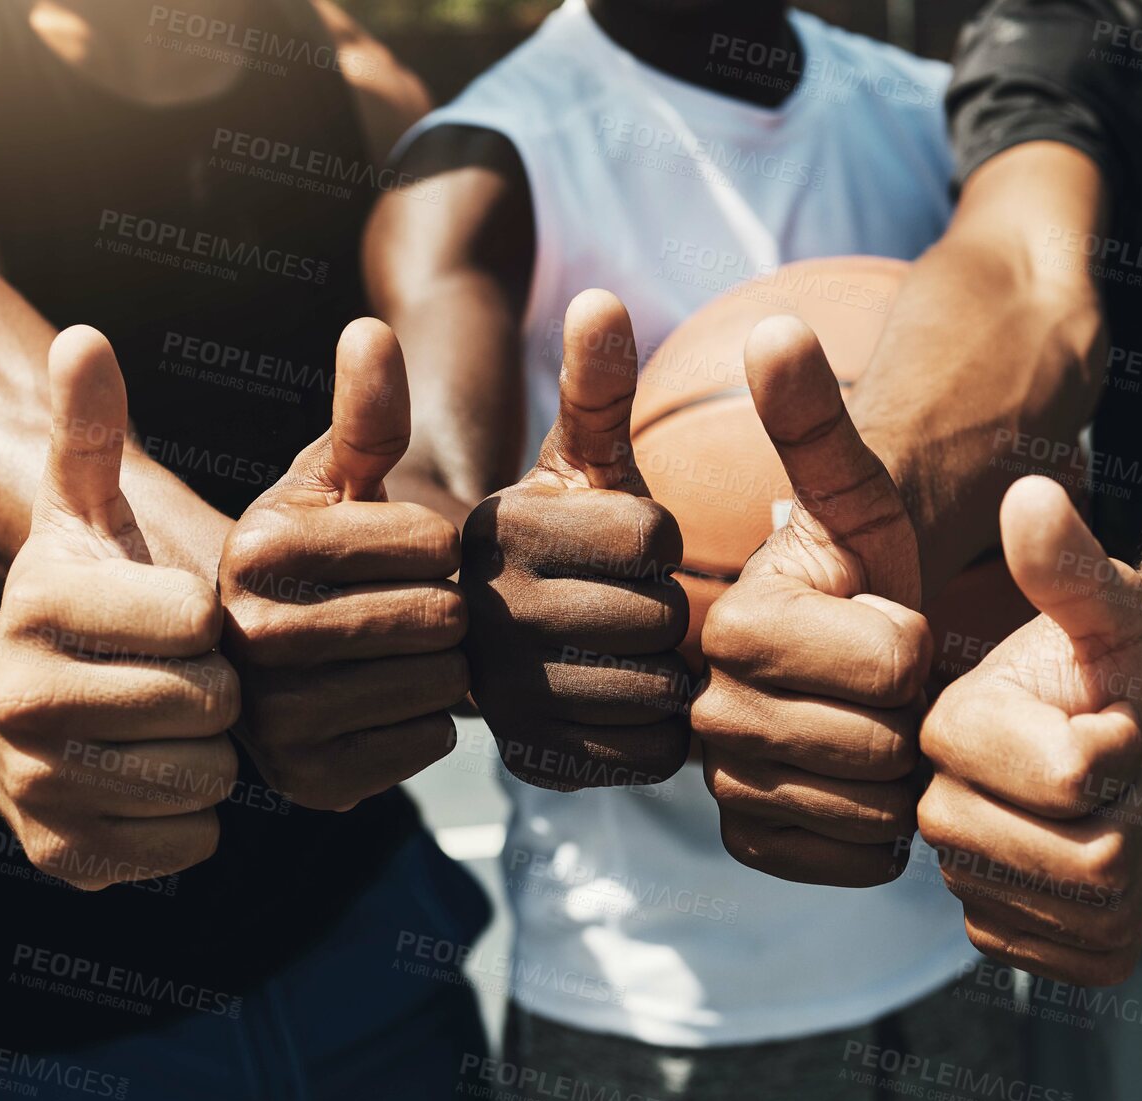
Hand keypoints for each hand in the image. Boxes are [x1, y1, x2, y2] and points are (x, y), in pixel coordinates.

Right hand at [0, 327, 240, 889]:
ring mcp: (40, 786)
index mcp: (41, 606)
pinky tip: (155, 781)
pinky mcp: (67, 857)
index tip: (187, 618)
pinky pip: (190, 842)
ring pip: (205, 779)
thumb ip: (89, 432)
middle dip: (217, 690)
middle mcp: (24, 699)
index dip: (211, 621)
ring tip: (171, 727)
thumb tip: (85, 337)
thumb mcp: (77, 515)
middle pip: (208, 704)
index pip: (197, 619)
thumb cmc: (73, 603)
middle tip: (188, 678)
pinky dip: (192, 818)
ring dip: (209, 754)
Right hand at [219, 319, 467, 809]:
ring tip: (398, 651)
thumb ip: (363, 415)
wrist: (269, 658)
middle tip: (412, 606)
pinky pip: (422, 747)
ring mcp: (268, 720)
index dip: (439, 543)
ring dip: (438, 668)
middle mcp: (246, 636)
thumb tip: (372, 332)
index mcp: (254, 544)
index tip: (408, 548)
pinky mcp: (302, 784)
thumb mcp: (335, 479)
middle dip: (444, 607)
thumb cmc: (313, 552)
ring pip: (435, 687)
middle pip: (436, 618)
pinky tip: (387, 701)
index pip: (430, 543)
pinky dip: (424, 725)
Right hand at [462, 290, 690, 789]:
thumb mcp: (572, 462)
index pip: (654, 537)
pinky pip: (636, 754)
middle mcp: (479, 612)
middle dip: (661, 610)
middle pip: (656, 617)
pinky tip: (610, 705)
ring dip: (658, 675)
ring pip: (650, 691)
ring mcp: (493, 696)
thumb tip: (603, 299)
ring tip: (616, 653)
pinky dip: (644, 736)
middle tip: (622, 605)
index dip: (661, 541)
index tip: (626, 546)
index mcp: (495, 528)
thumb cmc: (554, 540)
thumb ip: (593, 387)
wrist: (491, 643)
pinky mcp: (524, 760)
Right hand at [694, 317, 929, 886]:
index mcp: (730, 627)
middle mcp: (702, 713)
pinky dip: (886, 831)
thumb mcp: (854, 496)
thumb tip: (769, 325)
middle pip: (881, 743)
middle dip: (913, 712)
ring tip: (881, 724)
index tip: (890, 616)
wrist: (852, 662)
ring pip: (872, 809)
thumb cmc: (864, 571)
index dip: (916, 640)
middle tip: (891, 681)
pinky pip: (856, 860)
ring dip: (904, 772)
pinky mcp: (750, 847)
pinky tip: (870, 784)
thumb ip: (812, 420)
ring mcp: (721, 787)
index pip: (889, 661)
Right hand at [918, 475, 1141, 984]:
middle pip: (1092, 861)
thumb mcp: (1109, 600)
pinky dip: (1127, 917)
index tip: (1107, 714)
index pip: (1073, 778)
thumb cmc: (1116, 652)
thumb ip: (1068, 560)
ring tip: (1109, 807)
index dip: (1123, 750)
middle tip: (1115, 765)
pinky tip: (1103, 862)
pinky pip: (1090, 959)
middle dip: (1138, 808)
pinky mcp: (996, 931)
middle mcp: (933, 807)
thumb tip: (1029, 493)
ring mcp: (961, 875)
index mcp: (945, 726)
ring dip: (1139, 858)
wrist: (1125, 718)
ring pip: (1097, 912)